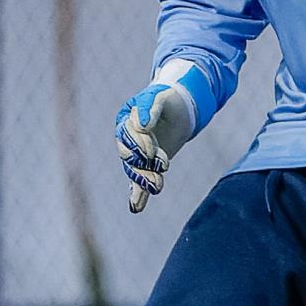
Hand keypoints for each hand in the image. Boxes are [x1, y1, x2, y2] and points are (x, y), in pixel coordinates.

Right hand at [114, 60, 213, 213]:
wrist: (180, 109)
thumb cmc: (168, 99)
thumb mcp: (160, 97)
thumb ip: (149, 108)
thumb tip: (142, 125)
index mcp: (126, 120)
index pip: (127, 135)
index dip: (139, 143)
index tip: (152, 150)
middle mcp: (127, 139)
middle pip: (129, 155)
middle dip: (143, 162)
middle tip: (163, 165)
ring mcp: (137, 154)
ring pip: (136, 170)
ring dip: (144, 180)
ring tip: (157, 186)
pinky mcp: (148, 166)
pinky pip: (139, 182)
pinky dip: (138, 195)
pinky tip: (136, 208)